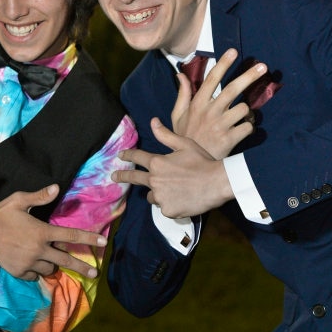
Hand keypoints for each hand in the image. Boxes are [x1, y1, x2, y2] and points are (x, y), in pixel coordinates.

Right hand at [0, 189, 106, 280]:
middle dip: (83, 267)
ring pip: (50, 268)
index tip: (103, 243)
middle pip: (67, 260)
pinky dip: (37, 270)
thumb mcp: (19, 200)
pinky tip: (33, 262)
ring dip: (52, 263)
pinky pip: (35, 275)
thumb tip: (57, 187)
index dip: (89, 239)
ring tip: (48, 256)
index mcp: (42, 232)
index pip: (71, 236)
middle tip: (95, 273)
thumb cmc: (1, 213)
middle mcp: (38, 249)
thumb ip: (40, 196)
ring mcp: (28, 262)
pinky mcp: (19, 272)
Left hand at [114, 118, 233, 217]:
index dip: (127, 155)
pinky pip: (164, 207)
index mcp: (157, 163)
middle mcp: (154, 180)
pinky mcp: (168, 210)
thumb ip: (165, 135)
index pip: (137, 158)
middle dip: (122, 176)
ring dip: (157, 193)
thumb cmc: (202, 161)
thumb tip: (152, 121)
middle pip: (134, 178)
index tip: (120, 155)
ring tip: (173, 191)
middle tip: (113, 177)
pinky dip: (170, 204)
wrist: (217, 183)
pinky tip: (182, 199)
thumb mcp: (185, 144)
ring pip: (152, 196)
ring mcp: (160, 197)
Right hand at [172, 49, 265, 158]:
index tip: (234, 51)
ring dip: (248, 111)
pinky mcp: (230, 139)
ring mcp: (220, 125)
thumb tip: (180, 75)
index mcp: (198, 104)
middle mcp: (209, 112)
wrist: (192, 167)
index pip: (212, 79)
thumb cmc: (186, 138)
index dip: (223, 64)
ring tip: (243, 116)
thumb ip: (182, 95)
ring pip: (244, 108)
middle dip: (249, 76)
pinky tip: (243, 131)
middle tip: (263, 67)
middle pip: (232, 89)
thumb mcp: (178, 116)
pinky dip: (249, 127)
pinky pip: (248, 126)